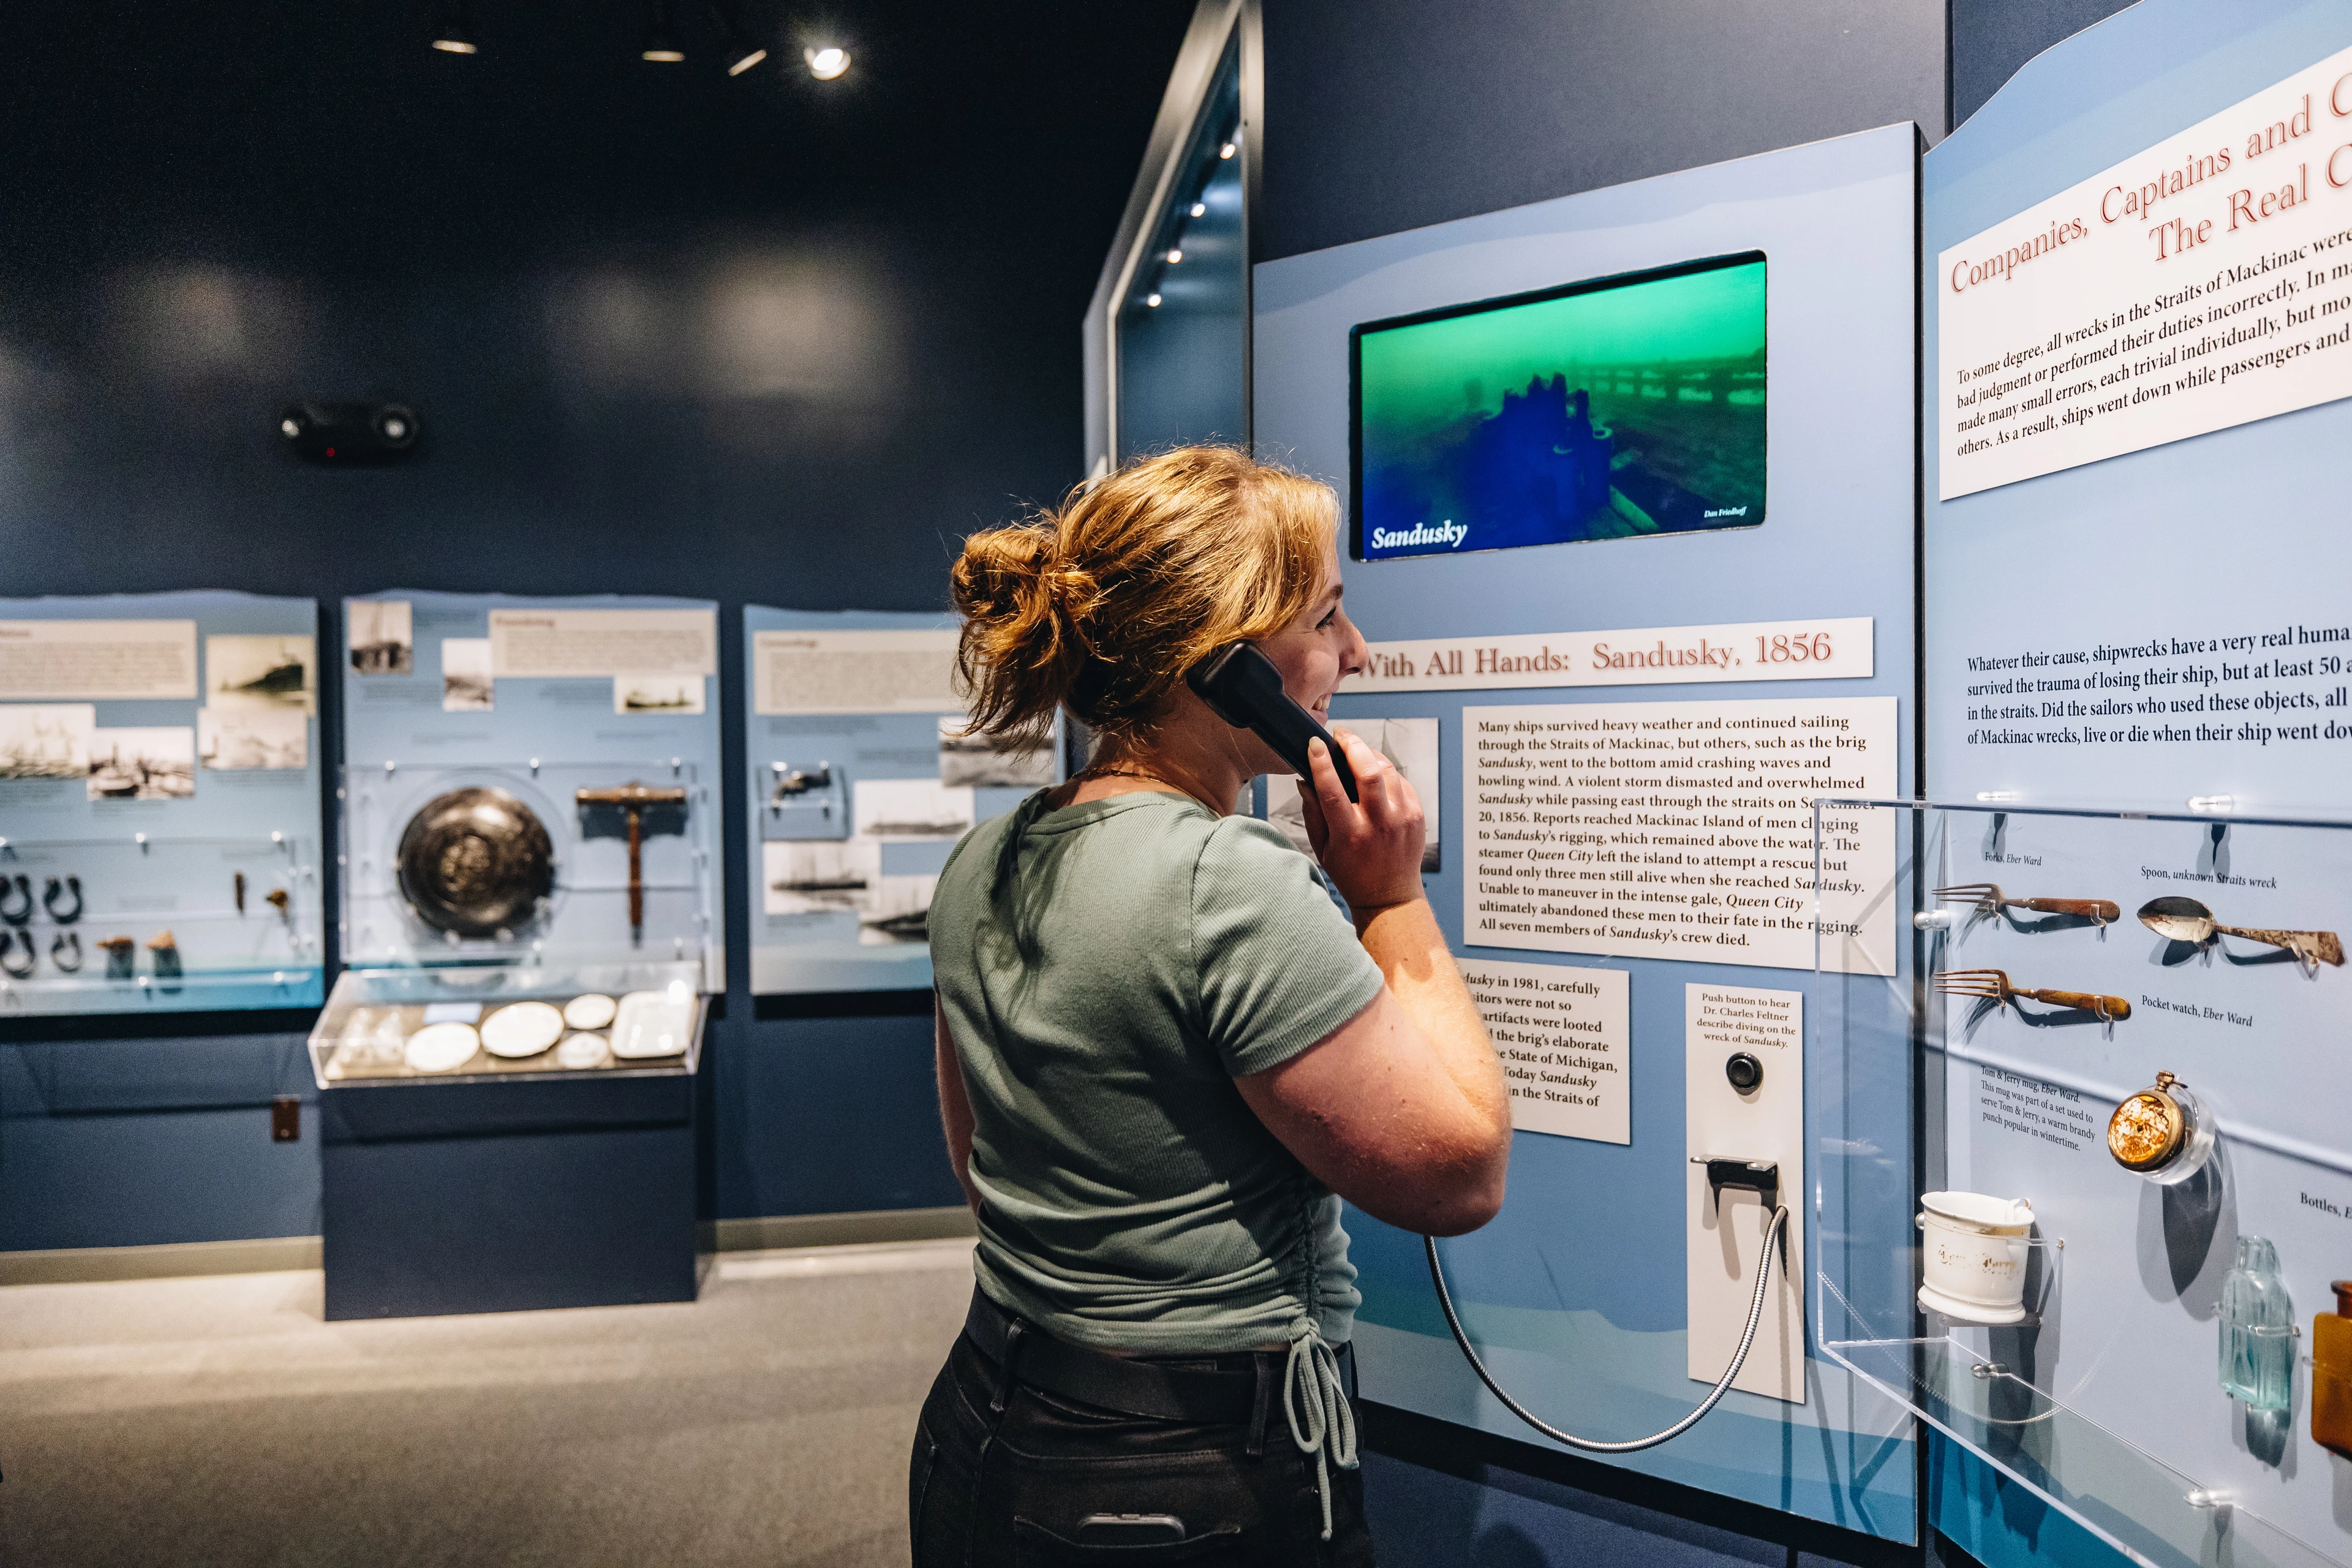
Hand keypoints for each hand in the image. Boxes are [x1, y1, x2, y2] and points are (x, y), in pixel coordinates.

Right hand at [1297, 728, 1425, 910]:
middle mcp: (1378, 825)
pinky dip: (1386, 772)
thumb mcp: (1322, 848)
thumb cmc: (1351, 873)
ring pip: (1387, 771)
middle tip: (1341, 735)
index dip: (1321, 763)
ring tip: (1356, 751)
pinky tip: (1375, 773)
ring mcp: (1402, 819)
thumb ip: (1312, 813)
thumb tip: (1305, 779)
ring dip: (1370, 754)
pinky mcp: (1417, 816)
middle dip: (1352, 745)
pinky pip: (1401, 781)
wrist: (1389, 895)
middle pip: (1368, 772)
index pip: (1332, 790)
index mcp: (1350, 834)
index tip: (1315, 744)